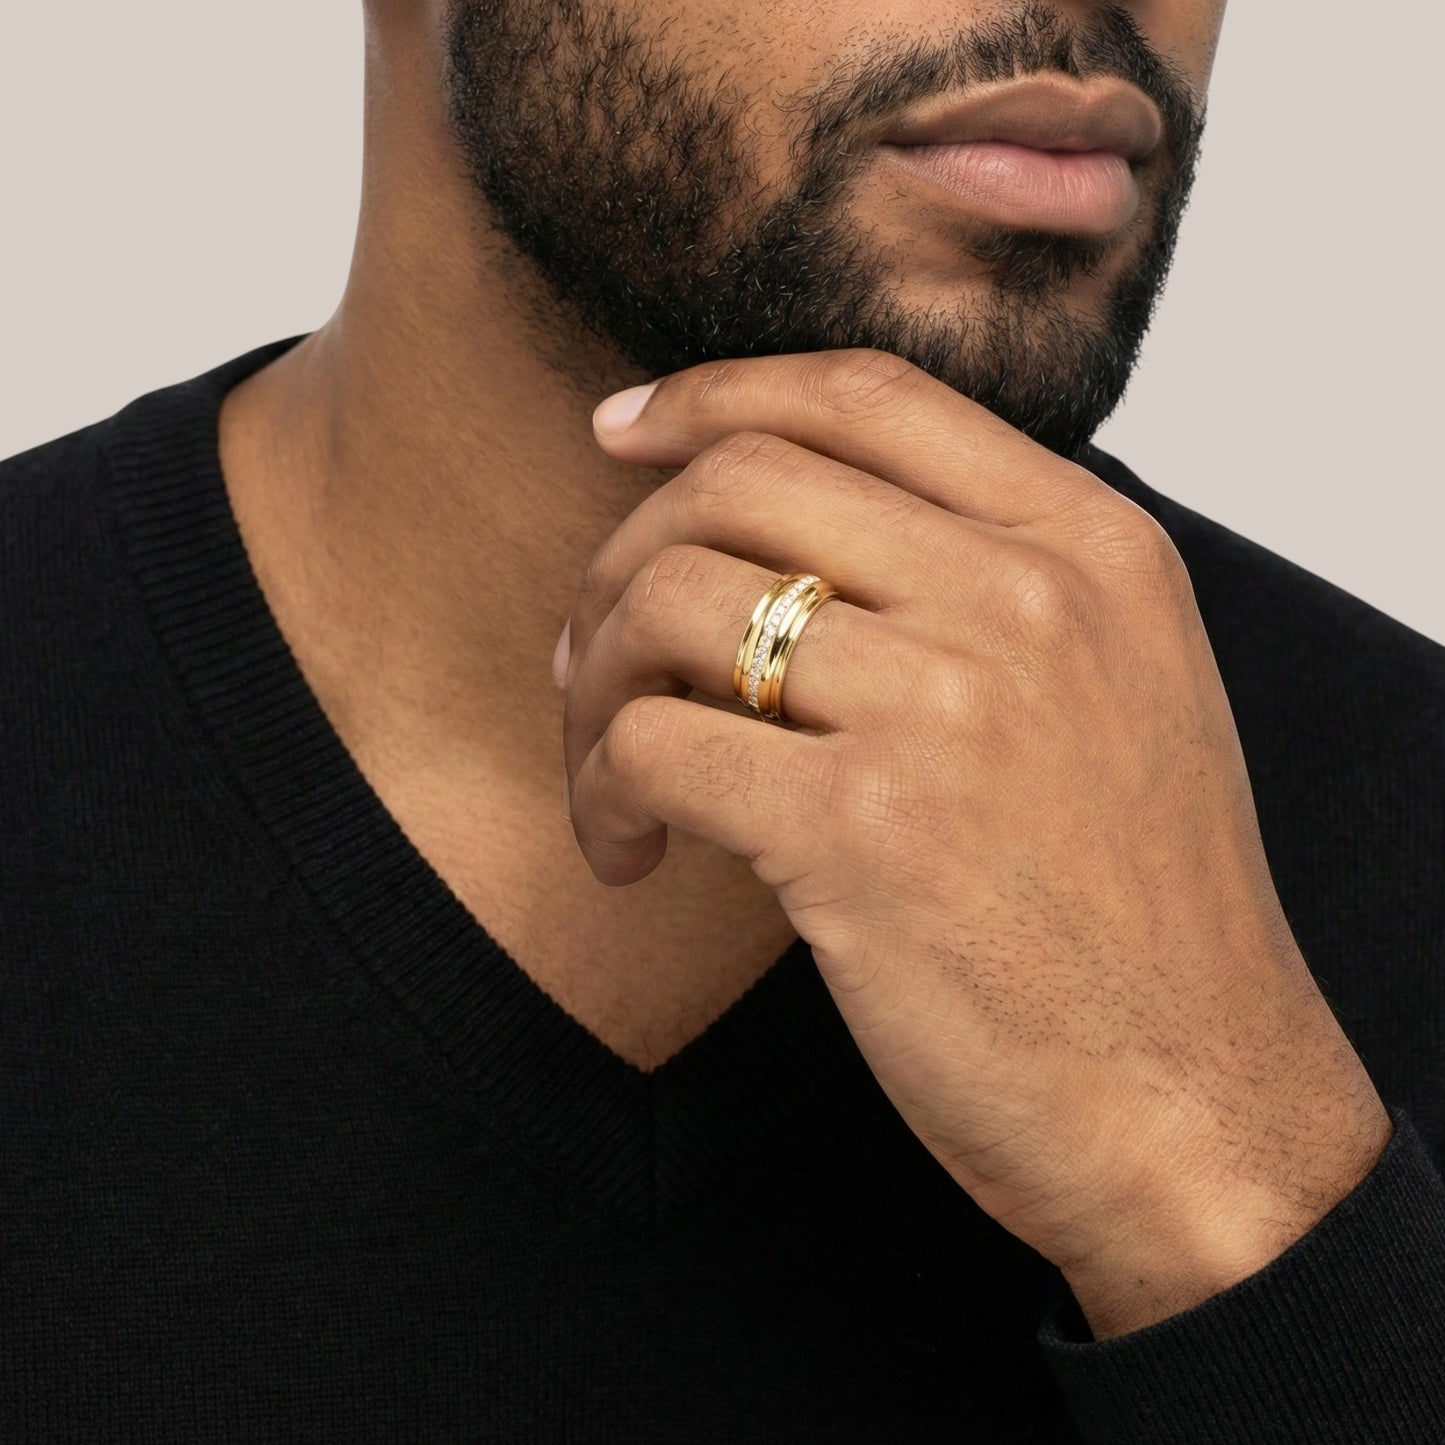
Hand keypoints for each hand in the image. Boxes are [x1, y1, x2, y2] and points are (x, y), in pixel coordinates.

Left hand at [558, 349, 1390, 1336]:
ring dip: (594, 680)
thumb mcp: (1118, 698)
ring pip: (671, 599)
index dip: (715, 396)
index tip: (622, 434)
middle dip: (621, 557)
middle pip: (740, 482)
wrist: (1195, 1103)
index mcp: (1092, 548)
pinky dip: (601, 789)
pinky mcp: (861, 827)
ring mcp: (944, 704)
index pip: (865, 396)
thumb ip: (986, 594)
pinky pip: (652, 744)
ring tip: (606, 763)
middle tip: (589, 653)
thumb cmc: (1137, 918)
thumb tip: (778, 554)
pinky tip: (628, 849)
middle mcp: (1024, 598)